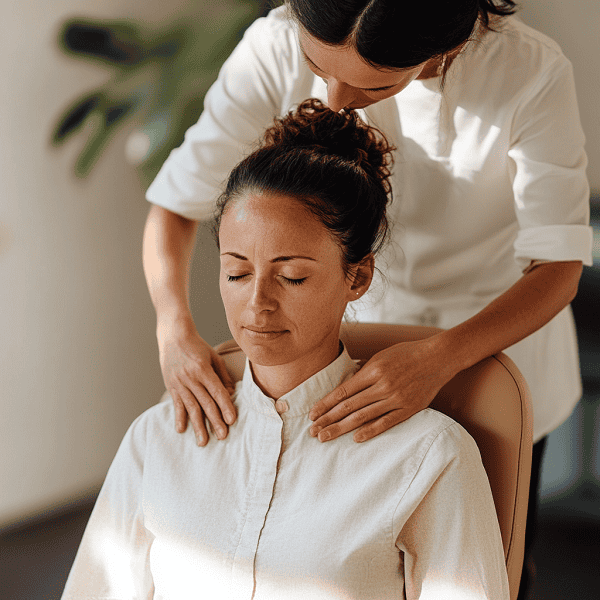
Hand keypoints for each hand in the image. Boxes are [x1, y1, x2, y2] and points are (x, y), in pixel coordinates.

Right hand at [158, 323, 235, 445]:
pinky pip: (176, 405)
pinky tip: (182, 430)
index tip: (232, 420)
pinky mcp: (171, 386)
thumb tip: (231, 394)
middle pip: (205, 403)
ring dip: (197, 426)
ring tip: (203, 441)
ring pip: (191, 408)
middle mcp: (190, 378)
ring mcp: (179, 383)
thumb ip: (223, 375)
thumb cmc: (197, 346)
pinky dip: (179, 418)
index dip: (225, 406)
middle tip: (222, 436)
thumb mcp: (214, 357)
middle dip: (215, 421)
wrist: (174, 336)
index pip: (217, 392)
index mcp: (203, 369)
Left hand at [308, 337, 454, 442]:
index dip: (326, 404)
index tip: (312, 414)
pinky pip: (386, 422)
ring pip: (363, 417)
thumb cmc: (408, 353)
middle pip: (348, 406)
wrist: (439, 357)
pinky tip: (355, 438)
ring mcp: (396, 398)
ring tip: (326, 437)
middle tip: (312, 432)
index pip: (343, 391)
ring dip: (341, 428)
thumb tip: (346, 381)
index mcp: (373, 370)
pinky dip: (370, 431)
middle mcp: (382, 385)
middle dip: (328, 419)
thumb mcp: (382, 355)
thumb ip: (364, 369)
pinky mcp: (409, 408)